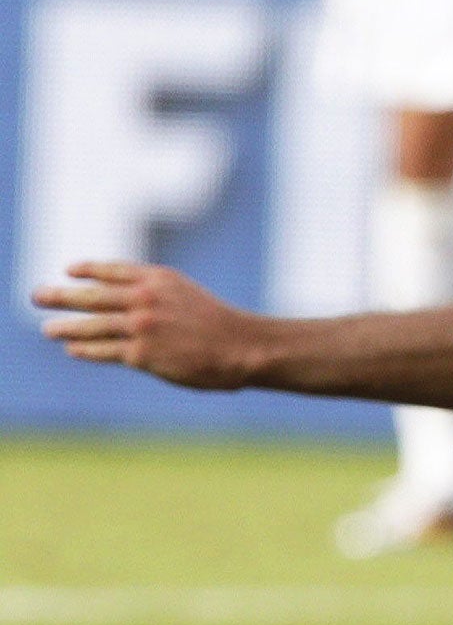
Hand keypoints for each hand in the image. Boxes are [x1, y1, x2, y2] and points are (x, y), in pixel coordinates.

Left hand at [34, 261, 264, 390]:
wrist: (243, 347)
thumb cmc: (221, 325)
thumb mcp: (187, 294)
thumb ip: (157, 293)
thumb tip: (127, 301)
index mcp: (158, 279)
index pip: (112, 271)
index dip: (88, 270)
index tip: (70, 271)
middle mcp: (144, 298)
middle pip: (92, 296)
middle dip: (61, 296)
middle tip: (38, 296)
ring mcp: (141, 326)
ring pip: (93, 325)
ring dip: (66, 327)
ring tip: (49, 329)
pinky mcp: (143, 354)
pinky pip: (106, 351)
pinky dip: (86, 350)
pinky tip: (74, 350)